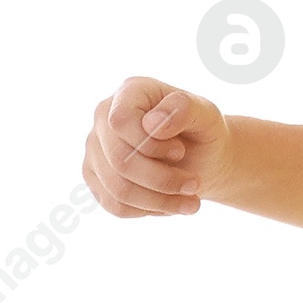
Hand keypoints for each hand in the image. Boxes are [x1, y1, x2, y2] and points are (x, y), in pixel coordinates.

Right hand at [82, 78, 231, 217]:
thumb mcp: (207, 115)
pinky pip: (115, 206)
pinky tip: (170, 203)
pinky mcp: (96, 178)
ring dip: (160, 200)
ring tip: (190, 201)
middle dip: (162, 179)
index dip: (151, 145)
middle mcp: (103, 117)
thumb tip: (152, 124)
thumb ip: (184, 109)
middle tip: (194, 184)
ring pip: (118, 189)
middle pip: (119, 161)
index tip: (180, 150)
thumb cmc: (202, 131)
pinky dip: (149, 210)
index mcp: (129, 92)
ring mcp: (95, 149)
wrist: (201, 159)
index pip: (120, 122)